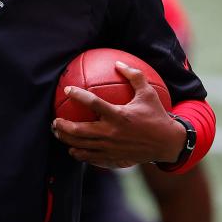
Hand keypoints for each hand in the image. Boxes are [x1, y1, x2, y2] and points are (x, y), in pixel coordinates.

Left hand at [52, 61, 185, 167]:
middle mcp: (112, 133)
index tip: (67, 90)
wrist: (167, 144)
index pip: (93, 103)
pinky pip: (90, 158)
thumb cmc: (157, 116)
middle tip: (54, 120)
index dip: (78, 95)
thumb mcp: (148, 93)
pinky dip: (79, 153)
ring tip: (58, 133)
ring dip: (66, 139)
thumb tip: (118, 63)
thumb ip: (134, 76)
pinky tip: (73, 148)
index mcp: (119, 115)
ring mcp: (111, 148)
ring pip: (81, 146)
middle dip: (62, 126)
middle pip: (79, 130)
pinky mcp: (113, 158)